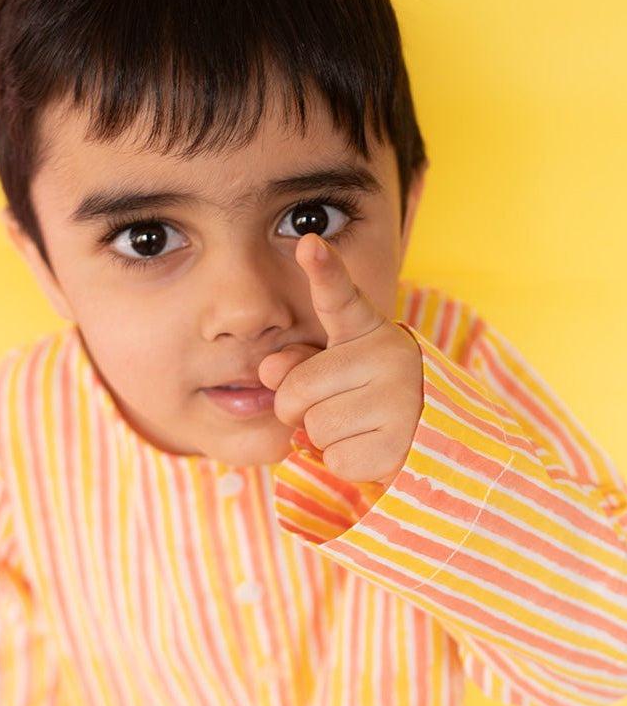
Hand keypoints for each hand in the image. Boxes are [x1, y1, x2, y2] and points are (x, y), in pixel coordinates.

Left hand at [258, 233, 422, 485]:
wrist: (434, 442)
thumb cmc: (371, 402)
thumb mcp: (336, 374)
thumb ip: (300, 365)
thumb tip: (271, 370)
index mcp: (369, 330)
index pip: (341, 296)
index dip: (324, 269)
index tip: (310, 242)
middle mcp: (389, 355)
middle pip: (297, 388)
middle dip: (299, 409)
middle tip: (336, 409)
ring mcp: (399, 398)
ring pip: (315, 427)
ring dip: (325, 439)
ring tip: (361, 429)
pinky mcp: (400, 444)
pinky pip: (337, 459)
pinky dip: (345, 464)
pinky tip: (373, 449)